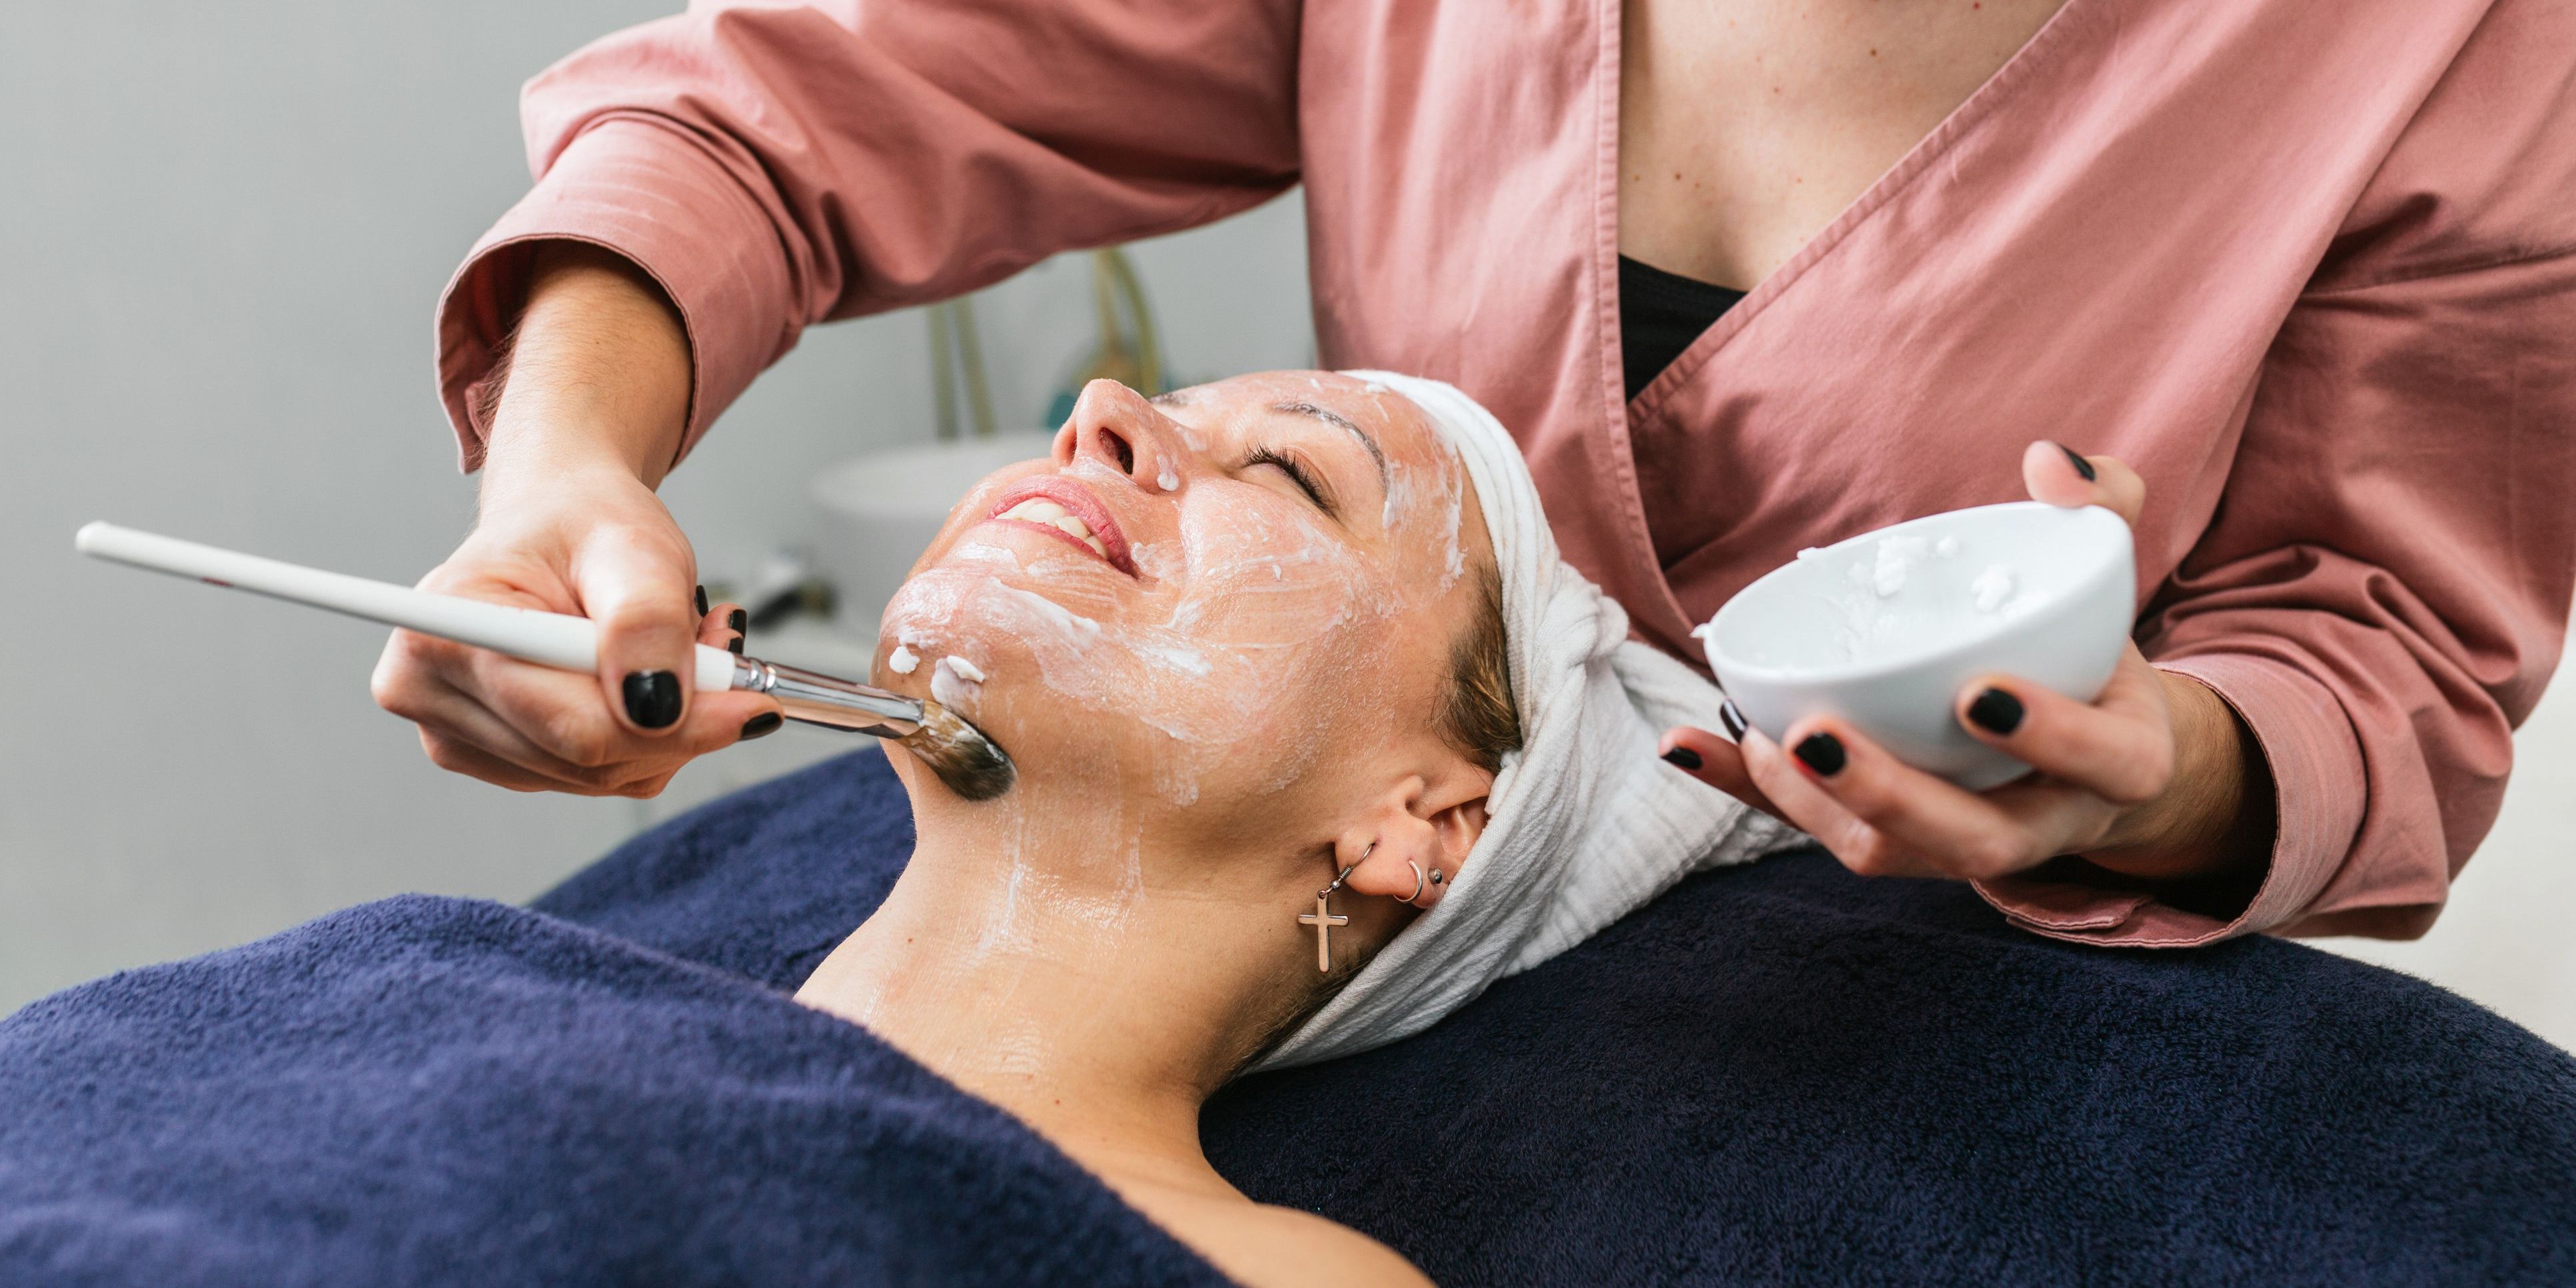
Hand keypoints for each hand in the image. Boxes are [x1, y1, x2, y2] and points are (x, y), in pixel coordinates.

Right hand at [371, 243, 781, 795]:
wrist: (559, 522)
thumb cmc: (584, 523)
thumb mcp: (633, 546)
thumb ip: (645, 619)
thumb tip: (658, 707)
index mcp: (447, 629)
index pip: (576, 725)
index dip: (678, 722)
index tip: (752, 702)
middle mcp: (428, 690)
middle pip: (590, 759)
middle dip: (680, 718)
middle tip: (724, 655)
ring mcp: (455, 734)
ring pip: (600, 775)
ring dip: (667, 726)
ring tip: (684, 650)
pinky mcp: (494, 758)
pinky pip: (596, 775)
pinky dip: (644, 737)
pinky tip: (649, 679)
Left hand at [1661, 443, 2272, 886]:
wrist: (2085, 754)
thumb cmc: (2089, 655)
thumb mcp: (2107, 583)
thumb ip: (2099, 510)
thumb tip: (2051, 462)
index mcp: (2120, 761)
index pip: (2103, 763)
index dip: (2049, 736)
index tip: (1978, 691)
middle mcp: (2043, 819)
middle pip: (1973, 841)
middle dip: (1888, 795)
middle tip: (1818, 734)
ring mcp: (1958, 840)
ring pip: (1887, 851)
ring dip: (1810, 803)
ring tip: (1757, 735)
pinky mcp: (1888, 837)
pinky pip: (1811, 827)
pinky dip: (1741, 790)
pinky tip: (1684, 744)